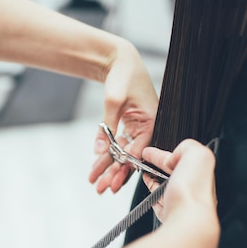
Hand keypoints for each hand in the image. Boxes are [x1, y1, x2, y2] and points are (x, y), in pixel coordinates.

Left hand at [88, 39, 157, 193]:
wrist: (119, 59)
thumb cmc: (122, 75)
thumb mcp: (113, 101)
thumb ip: (107, 127)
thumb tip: (99, 151)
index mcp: (151, 121)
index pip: (137, 152)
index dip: (122, 169)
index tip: (109, 182)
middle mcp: (148, 127)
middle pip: (130, 157)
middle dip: (114, 174)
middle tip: (99, 189)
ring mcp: (140, 127)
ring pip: (124, 153)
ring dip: (109, 167)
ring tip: (95, 181)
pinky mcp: (131, 125)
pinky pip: (121, 144)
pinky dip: (109, 153)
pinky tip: (97, 165)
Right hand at [141, 140, 217, 224]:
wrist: (187, 220)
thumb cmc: (195, 191)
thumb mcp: (197, 154)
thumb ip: (187, 146)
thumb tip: (173, 156)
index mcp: (200, 172)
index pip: (179, 157)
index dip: (162, 153)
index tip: (149, 151)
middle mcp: (193, 187)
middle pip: (172, 172)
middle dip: (158, 164)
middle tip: (144, 160)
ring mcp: (180, 202)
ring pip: (166, 186)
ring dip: (154, 178)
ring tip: (144, 172)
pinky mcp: (169, 214)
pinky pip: (159, 201)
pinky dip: (152, 193)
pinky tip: (149, 187)